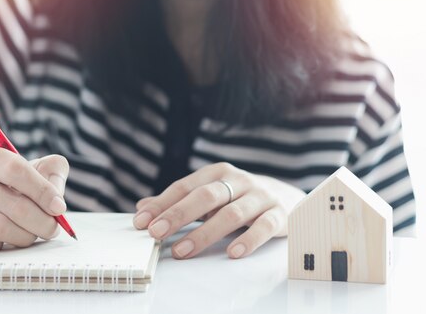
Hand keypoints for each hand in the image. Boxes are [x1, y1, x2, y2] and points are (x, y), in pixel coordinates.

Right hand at [0, 146, 68, 253]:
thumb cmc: (10, 184)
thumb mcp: (33, 169)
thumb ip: (53, 173)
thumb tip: (57, 200)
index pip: (16, 170)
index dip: (42, 191)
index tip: (59, 208)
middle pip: (13, 205)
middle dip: (41, 222)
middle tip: (52, 229)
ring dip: (24, 236)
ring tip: (32, 233)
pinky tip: (3, 239)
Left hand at [133, 162, 305, 258]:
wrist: (284, 196)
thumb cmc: (237, 197)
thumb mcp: (208, 194)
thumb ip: (177, 201)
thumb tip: (142, 208)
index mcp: (216, 173)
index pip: (184, 187)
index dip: (161, 204)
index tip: (141, 222)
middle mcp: (237, 181)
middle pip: (205, 197)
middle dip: (177, 215)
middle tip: (156, 233)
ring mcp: (259, 197)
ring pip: (231, 214)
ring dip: (204, 233)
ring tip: (182, 250)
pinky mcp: (278, 214)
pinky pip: (264, 227)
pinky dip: (248, 240)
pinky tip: (232, 252)